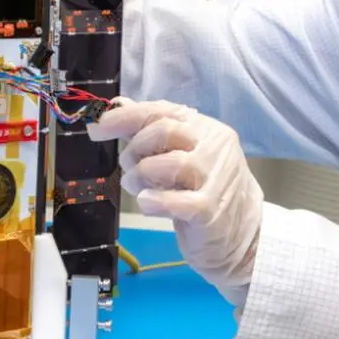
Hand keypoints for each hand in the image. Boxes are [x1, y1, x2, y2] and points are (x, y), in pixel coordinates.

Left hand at [87, 98, 262, 306]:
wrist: (240, 234)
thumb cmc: (203, 189)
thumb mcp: (180, 155)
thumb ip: (151, 130)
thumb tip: (119, 105)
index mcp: (206, 128)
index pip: (162, 110)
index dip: (125, 117)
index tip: (97, 128)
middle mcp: (215, 146)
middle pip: (165, 131)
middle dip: (135, 149)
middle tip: (129, 168)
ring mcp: (216, 178)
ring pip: (170, 163)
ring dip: (141, 176)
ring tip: (138, 188)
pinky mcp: (210, 210)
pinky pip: (176, 202)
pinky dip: (154, 201)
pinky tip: (148, 203)